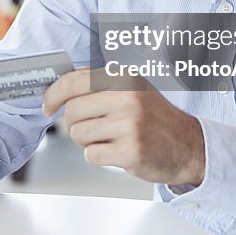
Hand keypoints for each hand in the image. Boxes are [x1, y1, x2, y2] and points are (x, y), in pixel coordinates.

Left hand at [42, 68, 205, 185]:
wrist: (189, 146)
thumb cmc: (154, 118)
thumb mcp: (131, 89)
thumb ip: (97, 84)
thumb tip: (58, 86)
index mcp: (123, 77)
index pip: (73, 81)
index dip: (52, 95)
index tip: (47, 106)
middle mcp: (127, 97)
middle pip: (71, 112)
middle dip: (73, 124)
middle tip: (89, 128)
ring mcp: (130, 125)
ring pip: (78, 135)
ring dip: (87, 142)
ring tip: (110, 139)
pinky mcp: (131, 151)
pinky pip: (91, 155)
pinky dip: (99, 156)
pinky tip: (117, 151)